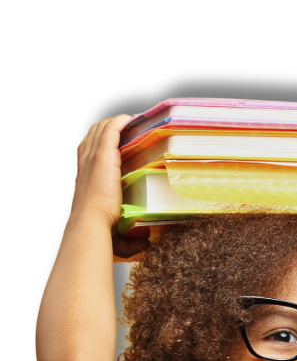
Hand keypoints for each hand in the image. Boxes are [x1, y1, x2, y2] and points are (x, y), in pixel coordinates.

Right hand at [70, 115, 144, 259]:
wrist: (92, 224)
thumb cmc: (99, 231)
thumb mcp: (117, 236)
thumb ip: (132, 240)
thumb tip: (146, 242)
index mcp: (87, 179)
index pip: (89, 153)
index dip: (100, 144)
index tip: (116, 142)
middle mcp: (87, 165)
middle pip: (94, 136)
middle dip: (109, 128)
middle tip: (128, 126)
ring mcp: (94, 158)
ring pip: (101, 129)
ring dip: (115, 122)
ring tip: (131, 119)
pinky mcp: (104, 156)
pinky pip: (111, 130)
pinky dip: (119, 122)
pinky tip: (130, 118)